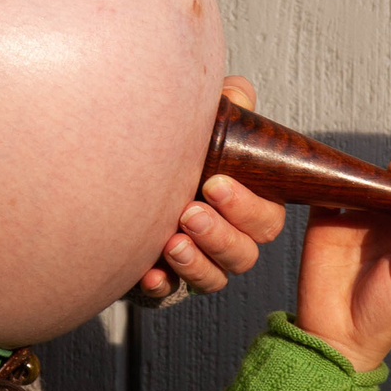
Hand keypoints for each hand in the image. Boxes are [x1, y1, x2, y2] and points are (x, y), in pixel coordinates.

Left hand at [137, 77, 287, 299]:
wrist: (124, 173)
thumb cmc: (177, 147)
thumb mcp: (202, 120)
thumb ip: (225, 104)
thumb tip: (236, 96)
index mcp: (248, 204)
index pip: (266, 217)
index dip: (246, 206)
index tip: (214, 183)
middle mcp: (230, 238)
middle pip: (245, 253)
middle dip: (220, 234)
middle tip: (190, 212)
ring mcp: (199, 262)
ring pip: (215, 277)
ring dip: (196, 262)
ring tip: (171, 241)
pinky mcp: (167, 280)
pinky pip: (171, 294)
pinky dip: (162, 284)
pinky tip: (148, 270)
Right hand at [293, 144, 390, 373]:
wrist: (337, 340)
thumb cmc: (381, 318)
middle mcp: (383, 227)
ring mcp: (353, 224)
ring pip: (363, 187)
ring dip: (371, 174)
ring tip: (381, 171)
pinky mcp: (323, 227)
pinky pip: (326, 196)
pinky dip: (332, 181)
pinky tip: (341, 174)